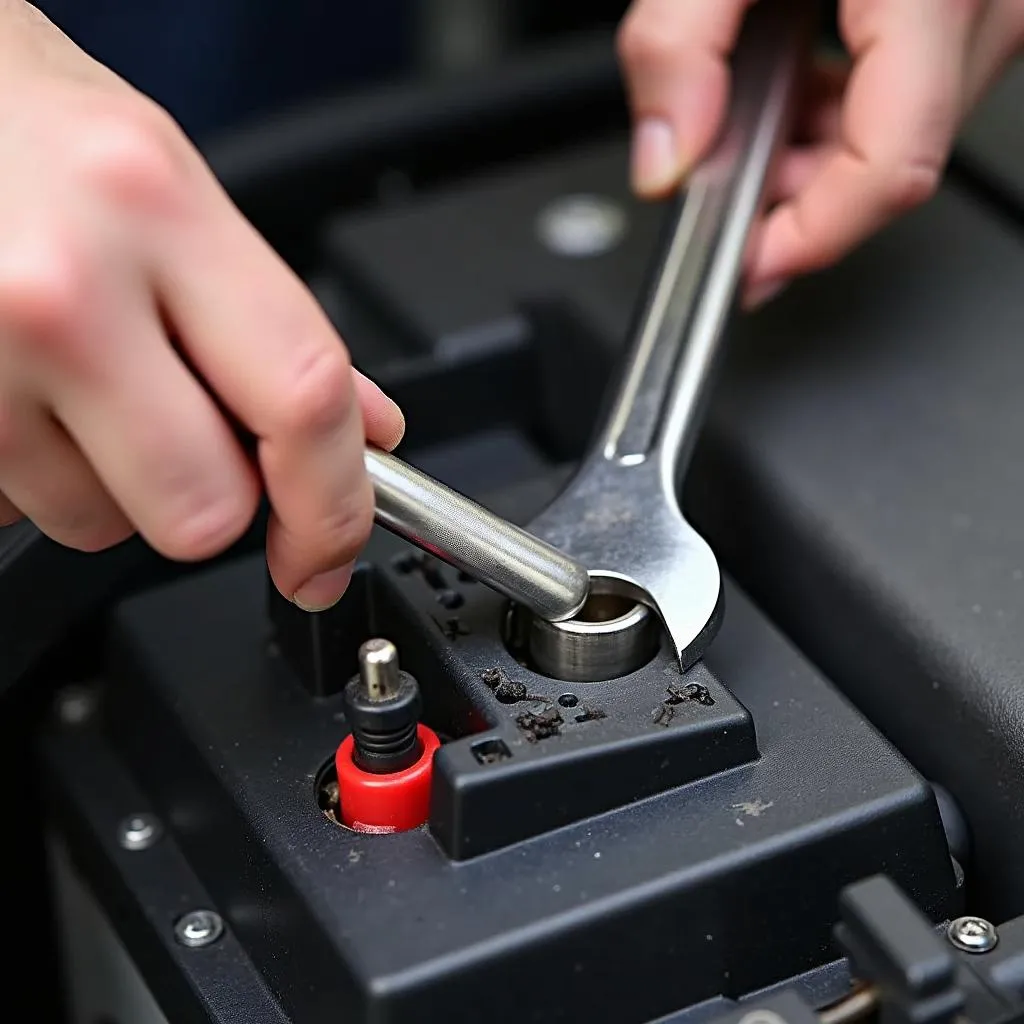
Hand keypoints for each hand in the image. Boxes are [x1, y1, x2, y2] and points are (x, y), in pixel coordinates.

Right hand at [0, 2, 402, 610]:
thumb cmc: (32, 132)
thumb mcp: (177, 191)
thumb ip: (279, 323)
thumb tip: (366, 429)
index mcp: (159, 209)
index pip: (302, 403)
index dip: (335, 507)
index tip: (329, 551)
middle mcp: (61, 285)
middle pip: (203, 510)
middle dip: (213, 499)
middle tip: (194, 436)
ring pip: (99, 524)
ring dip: (113, 481)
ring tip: (79, 379)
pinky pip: (17, 509)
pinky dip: (39, 471)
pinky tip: (24, 390)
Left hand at [618, 0, 1023, 306]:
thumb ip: (676, 46)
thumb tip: (666, 157)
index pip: (890, 170)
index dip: (811, 237)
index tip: (747, 264)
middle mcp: (991, 4)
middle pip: (888, 169)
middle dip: (794, 199)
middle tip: (722, 180)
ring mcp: (996, 7)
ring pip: (900, 141)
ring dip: (811, 157)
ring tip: (746, 116)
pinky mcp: (979, 7)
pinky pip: (911, 97)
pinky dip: (839, 113)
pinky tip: (790, 81)